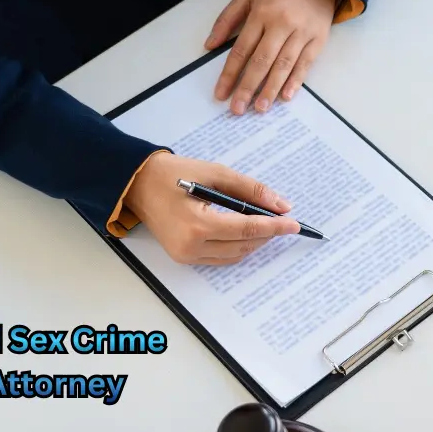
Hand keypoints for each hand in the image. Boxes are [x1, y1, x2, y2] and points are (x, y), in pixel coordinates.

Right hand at [126, 153, 299, 264]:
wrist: (137, 183)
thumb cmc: (174, 173)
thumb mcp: (215, 173)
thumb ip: (249, 189)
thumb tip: (281, 204)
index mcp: (198, 224)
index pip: (247, 229)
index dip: (274, 227)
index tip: (294, 224)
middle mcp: (191, 246)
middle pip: (243, 245)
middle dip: (267, 234)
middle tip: (283, 220)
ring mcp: (186, 255)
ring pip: (234, 255)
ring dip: (254, 242)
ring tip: (267, 225)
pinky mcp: (183, 257)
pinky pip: (220, 258)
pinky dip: (237, 247)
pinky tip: (247, 233)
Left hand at [206, 0, 336, 114]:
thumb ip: (227, 18)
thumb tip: (210, 45)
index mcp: (262, 13)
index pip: (242, 49)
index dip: (230, 73)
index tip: (221, 93)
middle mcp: (282, 24)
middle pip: (261, 61)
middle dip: (247, 87)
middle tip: (238, 109)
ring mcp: (301, 32)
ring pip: (283, 65)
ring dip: (270, 89)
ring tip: (260, 108)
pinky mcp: (318, 39)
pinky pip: (305, 64)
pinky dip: (295, 81)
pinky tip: (285, 96)